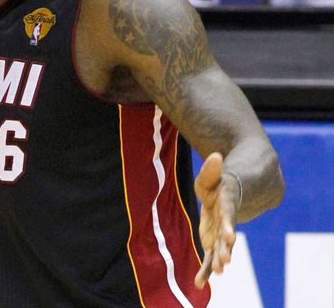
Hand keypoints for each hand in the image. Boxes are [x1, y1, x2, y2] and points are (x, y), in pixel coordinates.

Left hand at [194, 152, 238, 288]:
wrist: (241, 192)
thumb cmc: (220, 182)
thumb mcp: (213, 174)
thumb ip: (211, 168)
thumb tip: (215, 156)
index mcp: (228, 203)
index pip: (228, 214)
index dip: (228, 225)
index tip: (230, 237)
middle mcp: (227, 220)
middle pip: (227, 235)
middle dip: (226, 248)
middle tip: (225, 261)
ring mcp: (222, 231)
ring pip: (221, 248)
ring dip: (220, 259)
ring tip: (219, 271)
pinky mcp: (215, 239)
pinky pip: (211, 256)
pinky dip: (206, 269)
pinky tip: (199, 283)